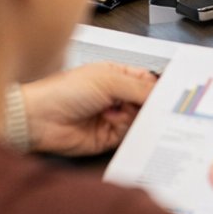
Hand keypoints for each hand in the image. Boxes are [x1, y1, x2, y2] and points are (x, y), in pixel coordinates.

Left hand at [20, 62, 157, 156]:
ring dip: (136, 116)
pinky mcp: (107, 138)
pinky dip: (128, 131)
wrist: (39, 119)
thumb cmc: (64, 91)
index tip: (174, 91)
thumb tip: (160, 93)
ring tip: (127, 111)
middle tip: (163, 106)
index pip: (146, 80)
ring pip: (139, 119)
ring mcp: (112, 117)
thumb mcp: (107, 80)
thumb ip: (137, 87)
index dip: (159, 86)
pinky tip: (117, 122)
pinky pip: (128, 136)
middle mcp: (115, 96)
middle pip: (145, 102)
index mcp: (115, 75)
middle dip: (152, 104)